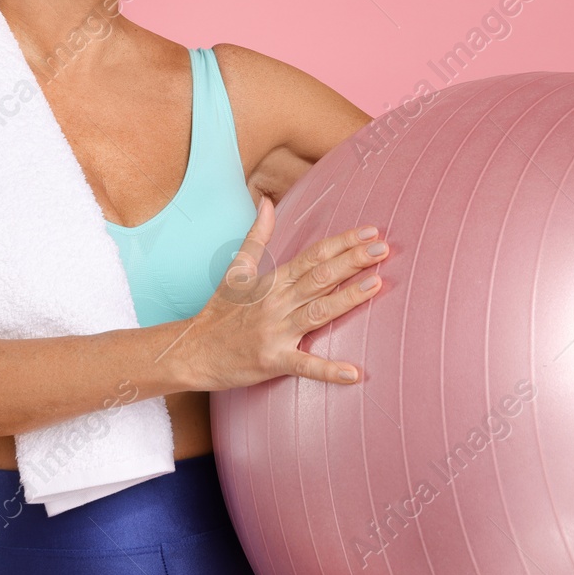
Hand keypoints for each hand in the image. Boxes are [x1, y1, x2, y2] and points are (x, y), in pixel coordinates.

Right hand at [161, 196, 386, 390]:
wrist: (190, 351)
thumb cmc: (217, 312)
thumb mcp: (236, 271)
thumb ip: (257, 236)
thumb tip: (266, 202)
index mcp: (272, 281)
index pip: (313, 255)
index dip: (342, 242)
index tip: (370, 231)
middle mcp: (276, 302)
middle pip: (319, 277)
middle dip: (352, 261)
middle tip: (383, 248)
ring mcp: (274, 331)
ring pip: (317, 312)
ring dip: (348, 298)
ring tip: (377, 284)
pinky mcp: (271, 361)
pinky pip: (304, 365)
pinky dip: (328, 370)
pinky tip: (354, 373)